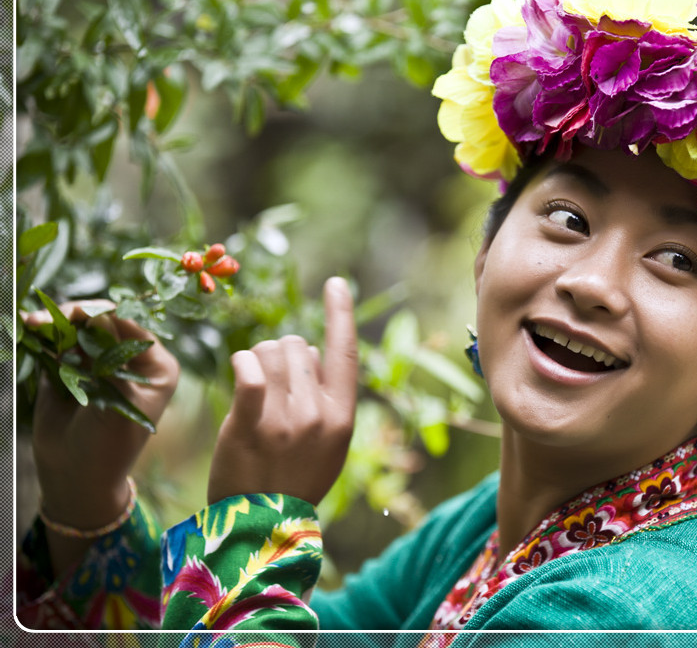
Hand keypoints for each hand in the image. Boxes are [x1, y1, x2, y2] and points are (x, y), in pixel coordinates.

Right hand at [26, 301, 179, 530]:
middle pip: (102, 323)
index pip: (130, 328)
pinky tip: (28, 327)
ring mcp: (100, 362)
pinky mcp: (71, 369)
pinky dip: (43, 336)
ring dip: (54, 323)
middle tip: (40, 320)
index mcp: (155, 367)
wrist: (77, 477)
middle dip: (72, 316)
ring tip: (32, 323)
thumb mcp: (116, 403)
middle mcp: (130, 359)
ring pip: (77, 330)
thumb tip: (100, 316)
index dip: (100, 315)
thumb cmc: (108, 446)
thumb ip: (109, 359)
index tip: (72, 313)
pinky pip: (58, 345)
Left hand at [207, 277, 358, 505]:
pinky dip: (242, 364)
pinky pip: (247, 370)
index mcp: (342, 415)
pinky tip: (240, 371)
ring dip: (255, 361)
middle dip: (279, 355)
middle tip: (268, 386)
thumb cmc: (293, 478)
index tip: (335, 283)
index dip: (340, 313)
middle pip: (296, 346)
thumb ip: (325, 398)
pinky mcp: (250, 424)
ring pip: (268, 354)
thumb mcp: (328, 443)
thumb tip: (306, 348)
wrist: (262, 525)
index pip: (345, 351)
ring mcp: (285, 420)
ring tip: (251, 392)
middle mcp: (318, 413)